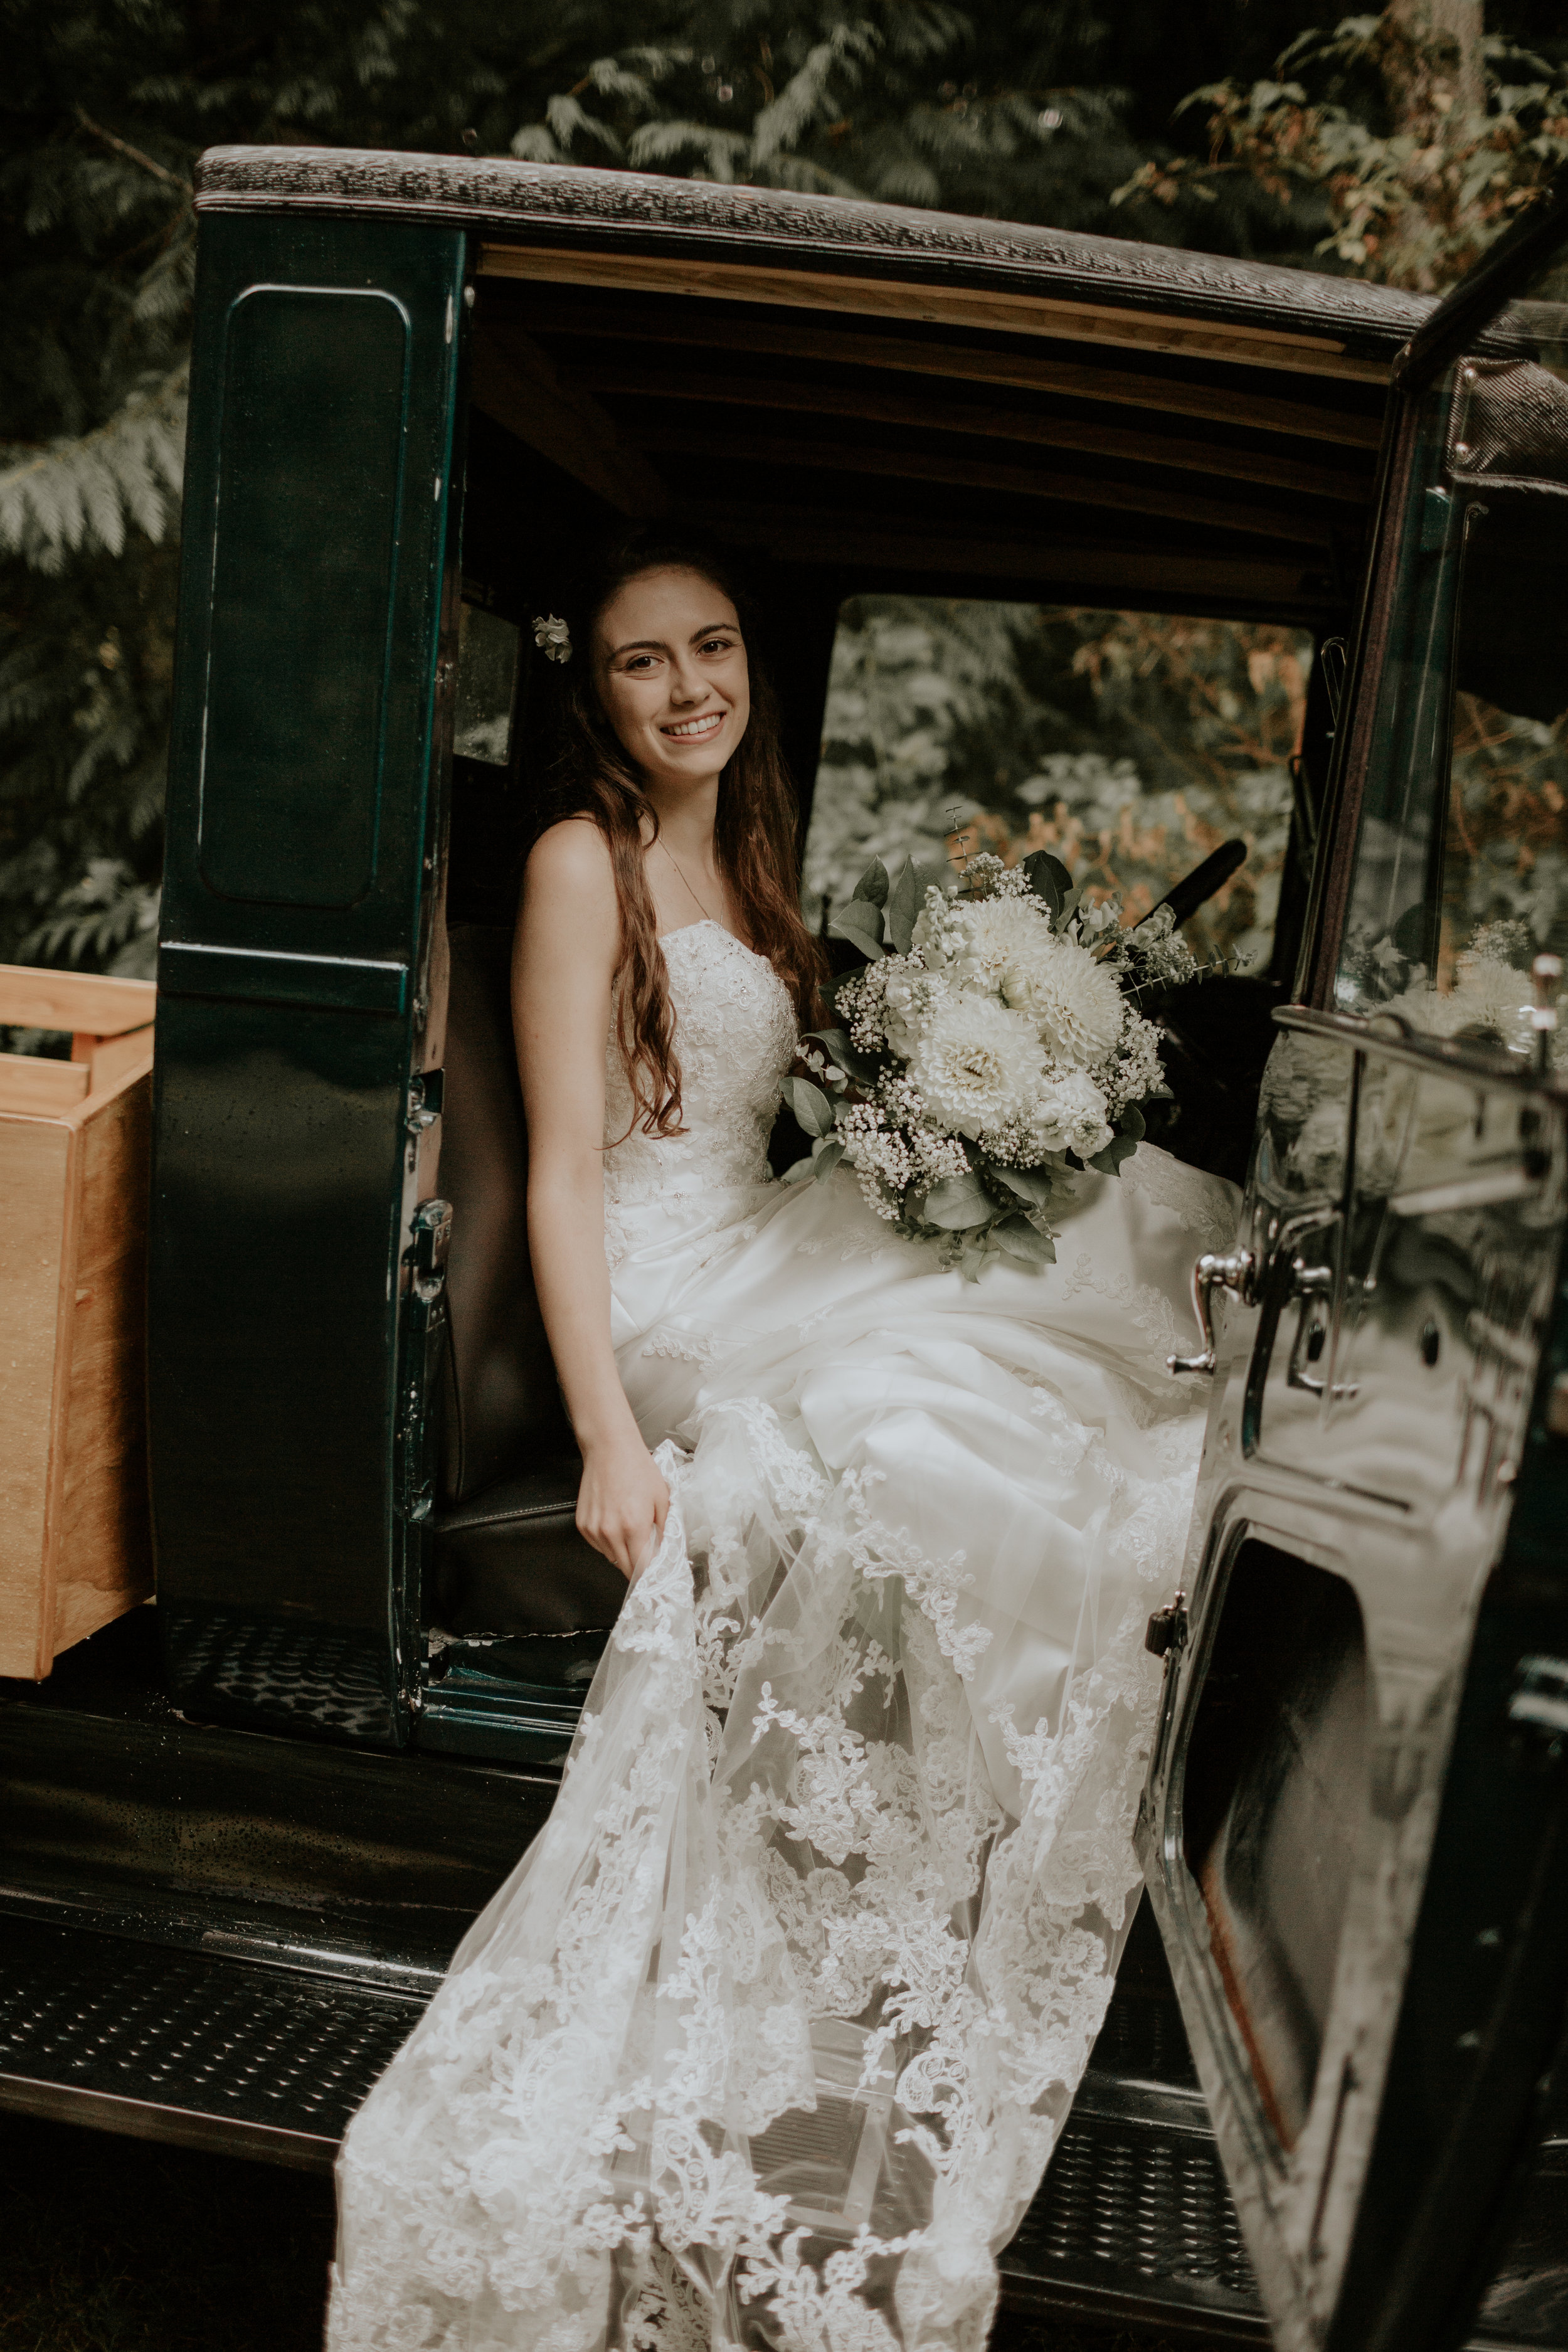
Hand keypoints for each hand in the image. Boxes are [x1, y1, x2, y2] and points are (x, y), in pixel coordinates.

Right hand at [576, 1425, 670, 1583]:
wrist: (610, 1449)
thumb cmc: (638, 1470)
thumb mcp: (662, 1499)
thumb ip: (665, 1530)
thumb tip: (664, 1552)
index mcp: (634, 1527)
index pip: (642, 1567)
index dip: (650, 1573)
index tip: (657, 1574)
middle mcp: (610, 1532)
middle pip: (625, 1568)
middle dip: (638, 1565)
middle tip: (647, 1553)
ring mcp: (594, 1530)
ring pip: (611, 1558)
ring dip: (623, 1553)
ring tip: (630, 1530)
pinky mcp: (583, 1525)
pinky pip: (599, 1546)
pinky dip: (609, 1542)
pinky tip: (616, 1524)